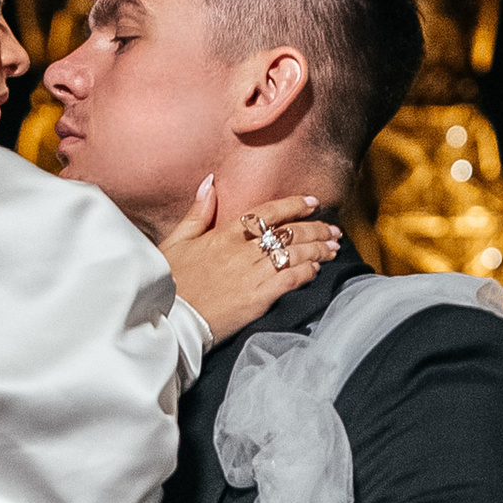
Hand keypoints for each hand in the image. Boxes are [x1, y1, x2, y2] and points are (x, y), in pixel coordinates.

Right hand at [162, 183, 346, 340]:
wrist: (168, 320)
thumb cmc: (168, 282)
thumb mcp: (176, 241)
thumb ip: (198, 212)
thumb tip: (211, 182)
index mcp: (223, 234)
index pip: (267, 212)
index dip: (295, 205)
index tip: (314, 203)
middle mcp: (241, 251)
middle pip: (289, 233)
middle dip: (316, 229)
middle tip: (334, 231)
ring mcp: (250, 274)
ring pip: (295, 254)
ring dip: (319, 250)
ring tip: (334, 249)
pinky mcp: (257, 299)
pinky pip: (290, 279)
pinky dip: (307, 273)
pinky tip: (316, 271)